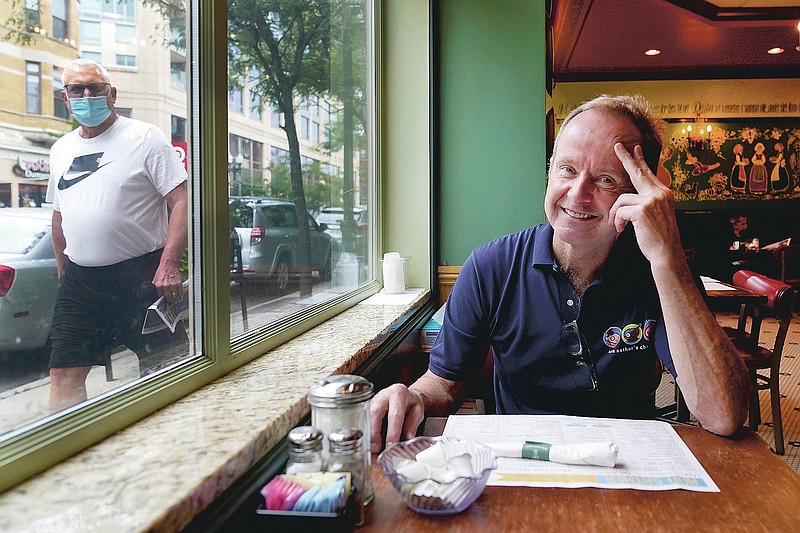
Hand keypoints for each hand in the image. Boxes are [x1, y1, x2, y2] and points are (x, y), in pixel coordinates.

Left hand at [153, 262, 182, 302]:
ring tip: (175, 297)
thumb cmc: (162, 271)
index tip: (164, 300)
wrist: (169, 264)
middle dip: (170, 301)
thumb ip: (155, 287)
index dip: (163, 299)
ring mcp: (173, 285)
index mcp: (159, 286)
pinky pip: (180, 292)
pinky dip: (180, 294)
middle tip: (170, 301)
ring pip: (175, 296)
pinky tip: (178, 293)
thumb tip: (155, 293)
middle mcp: (166, 286)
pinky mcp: (179, 283)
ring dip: (175, 298)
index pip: (161, 297)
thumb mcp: (155, 279)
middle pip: (169, 298)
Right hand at [369, 383, 424, 452]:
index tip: (391, 445)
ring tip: (373, 449)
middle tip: (377, 448)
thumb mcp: (417, 412)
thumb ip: (412, 425)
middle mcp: (383, 395)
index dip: (392, 432)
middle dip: (375, 433)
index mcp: (398, 393)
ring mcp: (372, 401)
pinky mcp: (366, 408)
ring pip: (366, 417)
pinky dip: (366, 434)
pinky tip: (369, 444)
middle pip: (375, 413)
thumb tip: (407, 440)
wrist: (406, 395)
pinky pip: (363, 421)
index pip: (394, 414)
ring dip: (368, 434)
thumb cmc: (411, 403)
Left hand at [609, 143, 682, 263]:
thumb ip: (647, 203)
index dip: (640, 161)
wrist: (666, 253)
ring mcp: (652, 200)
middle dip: (626, 158)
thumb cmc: (658, 238)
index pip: (649, 173)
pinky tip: (622, 229)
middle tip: (617, 146)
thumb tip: (632, 198)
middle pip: (638, 172)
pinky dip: (617, 221)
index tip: (634, 149)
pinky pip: (620, 211)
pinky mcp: (643, 209)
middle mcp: (660, 193)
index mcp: (664, 194)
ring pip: (622, 199)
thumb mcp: (655, 216)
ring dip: (616, 214)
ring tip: (620, 226)